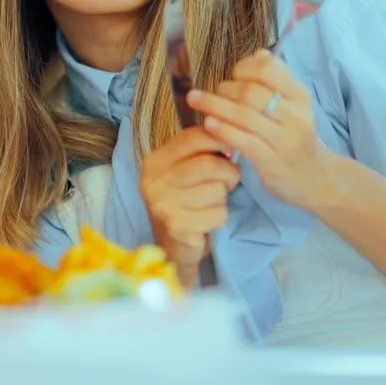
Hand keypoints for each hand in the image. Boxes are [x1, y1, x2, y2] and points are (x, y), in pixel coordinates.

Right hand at [139, 126, 238, 286]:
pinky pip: (218, 213)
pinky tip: (207, 222)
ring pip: (216, 190)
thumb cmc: (185, 205)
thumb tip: (230, 135)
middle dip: (227, 174)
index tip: (231, 147)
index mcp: (155, 161)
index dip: (219, 138)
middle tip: (227, 183)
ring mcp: (163, 204)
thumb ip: (200, 152)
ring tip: (210, 205)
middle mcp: (153, 180)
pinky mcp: (176, 226)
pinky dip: (220, 218)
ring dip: (223, 199)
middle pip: (209, 164)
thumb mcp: (185, 173)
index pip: (192, 136)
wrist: (173, 249)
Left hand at [187, 49, 336, 211]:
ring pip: (243, 114)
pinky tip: (208, 124)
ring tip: (195, 100)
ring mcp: (284, 138)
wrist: (314, 177)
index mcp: (300, 95)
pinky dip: (222, 129)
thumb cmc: (294, 137)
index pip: (269, 68)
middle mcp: (295, 114)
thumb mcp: (293, 106)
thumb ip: (276, 80)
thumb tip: (258, 52)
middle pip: (251, 91)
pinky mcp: (271, 160)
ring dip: (214, 105)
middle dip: (224, 88)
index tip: (233, 74)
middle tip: (211, 93)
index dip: (244, 67)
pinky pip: (242, 140)